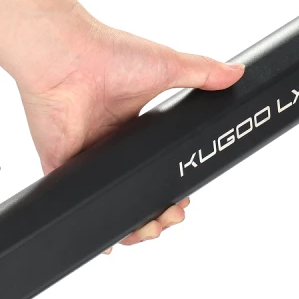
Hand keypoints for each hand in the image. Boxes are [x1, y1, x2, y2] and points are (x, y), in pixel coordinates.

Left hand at [18, 16, 243, 249]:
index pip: (157, 169)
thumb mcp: (167, 66)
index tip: (186, 199)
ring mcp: (86, 161)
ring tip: (151, 230)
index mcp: (132, 130)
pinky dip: (92, 226)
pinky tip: (108, 242)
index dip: (172, 190)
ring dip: (132, 226)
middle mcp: (109, 148)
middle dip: (159, 214)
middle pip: (137, 193)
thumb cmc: (108, 55)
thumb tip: (236, 73)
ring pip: (112, 205)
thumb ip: (202, 72)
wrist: (67, 57)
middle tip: (173, 217)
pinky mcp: (62, 168)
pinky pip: (77, 205)